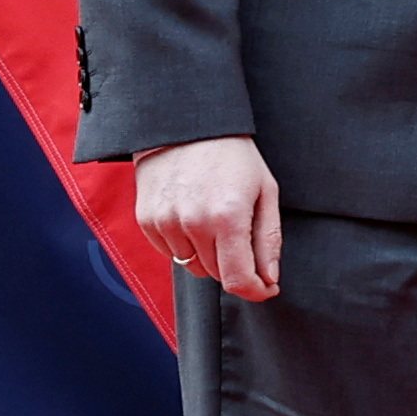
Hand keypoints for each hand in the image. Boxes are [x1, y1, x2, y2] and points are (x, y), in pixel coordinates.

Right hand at [132, 135, 282, 304]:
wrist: (184, 124)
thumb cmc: (232, 155)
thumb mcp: (265, 190)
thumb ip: (268, 239)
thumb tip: (269, 278)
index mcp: (228, 217)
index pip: (238, 279)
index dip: (255, 291)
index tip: (265, 288)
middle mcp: (193, 224)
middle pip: (217, 275)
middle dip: (235, 265)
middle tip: (240, 235)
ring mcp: (166, 223)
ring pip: (193, 267)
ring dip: (208, 256)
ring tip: (215, 220)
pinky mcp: (147, 221)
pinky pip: (171, 253)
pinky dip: (185, 245)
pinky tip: (192, 217)